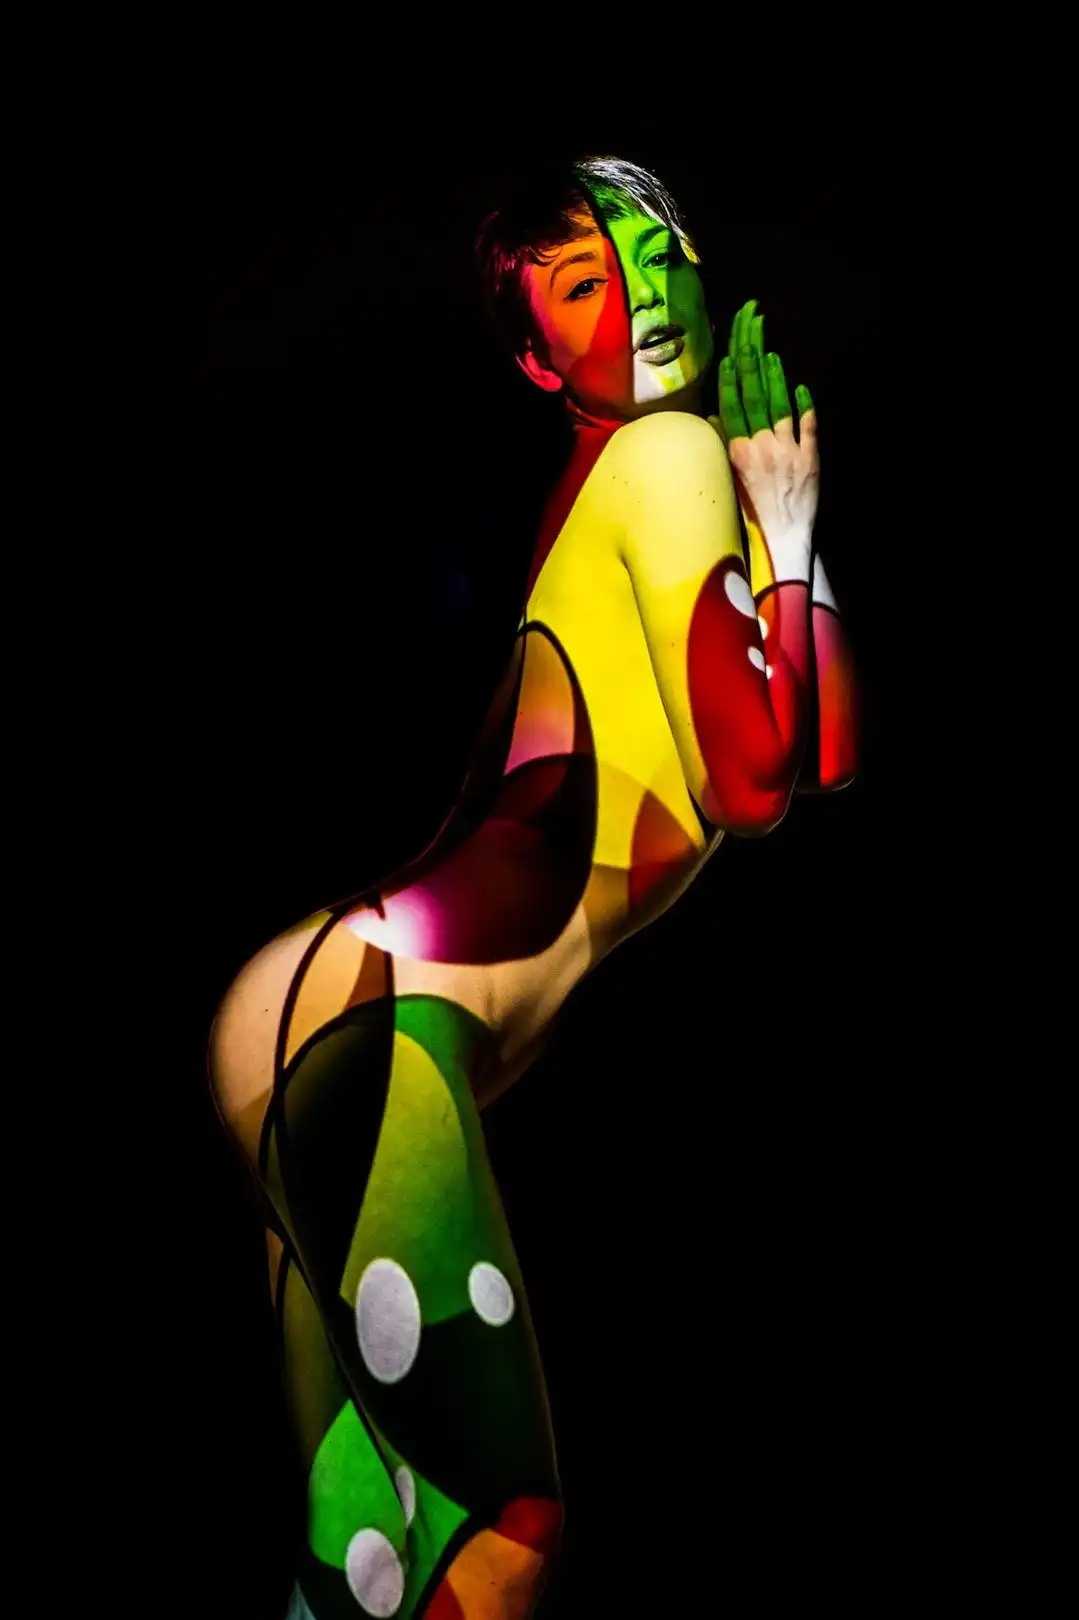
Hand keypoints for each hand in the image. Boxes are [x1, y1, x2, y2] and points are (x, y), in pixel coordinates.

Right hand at [715, 299, 818, 579]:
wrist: (783, 537)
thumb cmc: (754, 511)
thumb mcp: (734, 478)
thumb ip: (730, 444)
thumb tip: (719, 416)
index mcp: (738, 452)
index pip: (732, 405)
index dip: (731, 377)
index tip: (730, 352)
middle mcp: (761, 447)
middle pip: (753, 394)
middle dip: (751, 357)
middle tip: (750, 327)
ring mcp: (787, 450)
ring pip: (778, 404)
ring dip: (773, 374)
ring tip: (770, 350)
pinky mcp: (810, 458)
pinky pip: (807, 425)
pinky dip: (804, 404)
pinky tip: (799, 385)